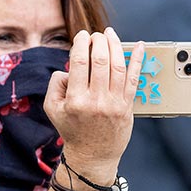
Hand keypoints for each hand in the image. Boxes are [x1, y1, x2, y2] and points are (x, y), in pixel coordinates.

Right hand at [45, 27, 143, 181]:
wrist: (93, 156)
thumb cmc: (71, 129)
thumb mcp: (52, 108)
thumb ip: (56, 83)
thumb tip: (71, 65)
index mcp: (75, 100)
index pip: (80, 62)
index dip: (82, 43)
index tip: (83, 36)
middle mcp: (96, 101)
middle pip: (101, 61)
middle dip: (99, 41)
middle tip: (96, 35)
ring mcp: (114, 104)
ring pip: (118, 67)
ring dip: (115, 45)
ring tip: (110, 35)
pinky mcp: (127, 107)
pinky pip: (134, 79)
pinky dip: (137, 60)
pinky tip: (139, 46)